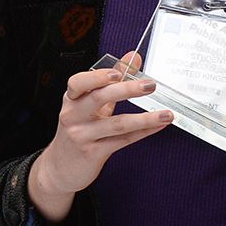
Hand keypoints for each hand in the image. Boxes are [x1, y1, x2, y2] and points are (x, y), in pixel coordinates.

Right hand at [28, 52, 170, 222]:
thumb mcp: (88, 105)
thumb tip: (132, 58)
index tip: (119, 72)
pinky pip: (122, 141)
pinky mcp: (93, 153)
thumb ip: (109, 81)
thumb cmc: (78, 131)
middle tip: (150, 85)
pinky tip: (156, 126)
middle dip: (126, 90)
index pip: (79, 82)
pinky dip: (142, 132)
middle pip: (98, 98)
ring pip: (116, 124)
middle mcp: (73, 115)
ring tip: (165, 114)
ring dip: (144, 118)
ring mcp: (82, 135)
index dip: (98, 76)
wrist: (60, 167)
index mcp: (71, 100)